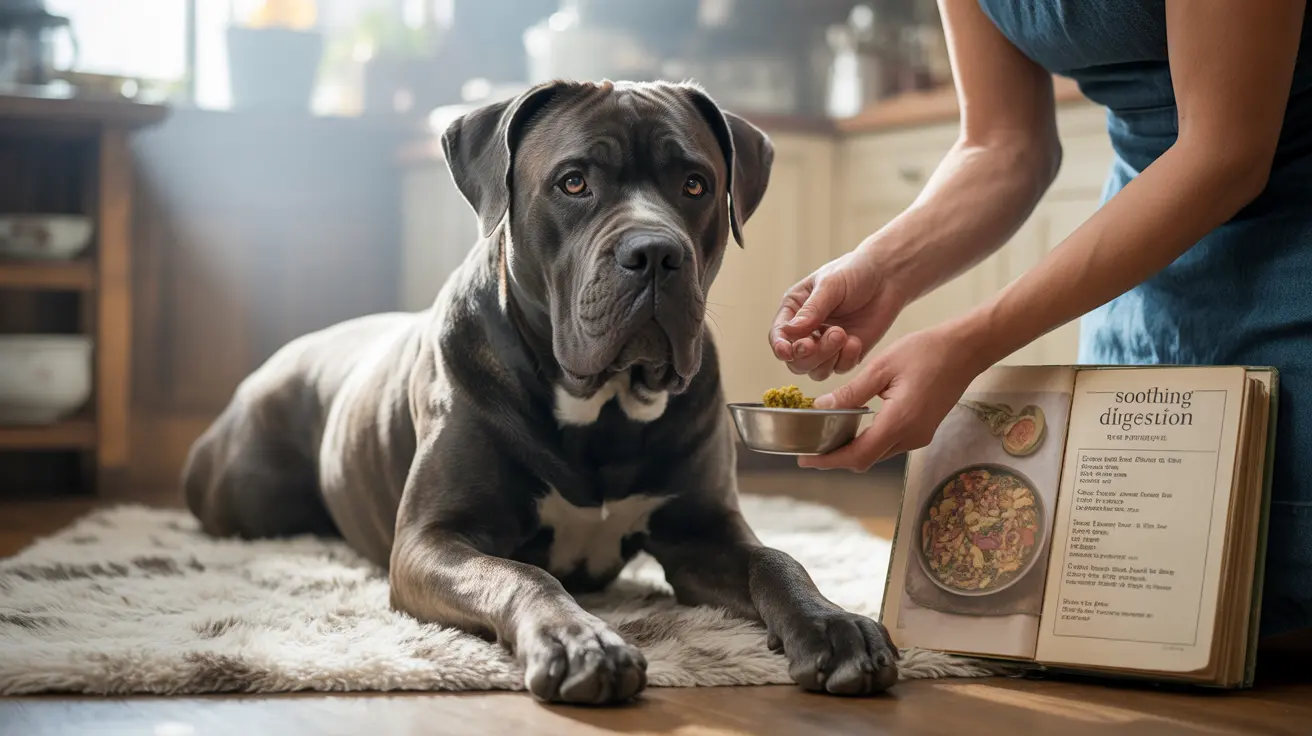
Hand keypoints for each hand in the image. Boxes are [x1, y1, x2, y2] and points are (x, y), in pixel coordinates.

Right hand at [770, 249, 904, 380]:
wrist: (888, 276)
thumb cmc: (855, 271)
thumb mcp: (830, 285)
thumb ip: (812, 309)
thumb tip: (790, 331)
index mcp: (795, 309)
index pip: (779, 334)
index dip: (780, 346)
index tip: (787, 351)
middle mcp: (807, 330)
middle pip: (795, 360)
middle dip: (810, 354)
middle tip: (829, 336)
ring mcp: (826, 345)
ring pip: (815, 369)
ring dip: (827, 358)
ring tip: (843, 335)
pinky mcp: (846, 353)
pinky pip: (839, 368)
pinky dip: (845, 359)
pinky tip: (856, 341)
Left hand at [800, 324, 989, 471]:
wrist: (966, 350)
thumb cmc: (926, 351)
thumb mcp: (882, 367)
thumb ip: (852, 392)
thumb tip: (822, 408)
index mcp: (899, 421)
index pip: (858, 455)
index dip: (829, 461)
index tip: (806, 459)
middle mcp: (911, 436)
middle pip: (866, 460)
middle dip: (837, 458)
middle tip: (810, 448)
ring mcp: (920, 436)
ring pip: (878, 454)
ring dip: (853, 450)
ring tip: (826, 437)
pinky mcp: (923, 431)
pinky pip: (891, 444)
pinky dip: (869, 442)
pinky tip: (853, 428)